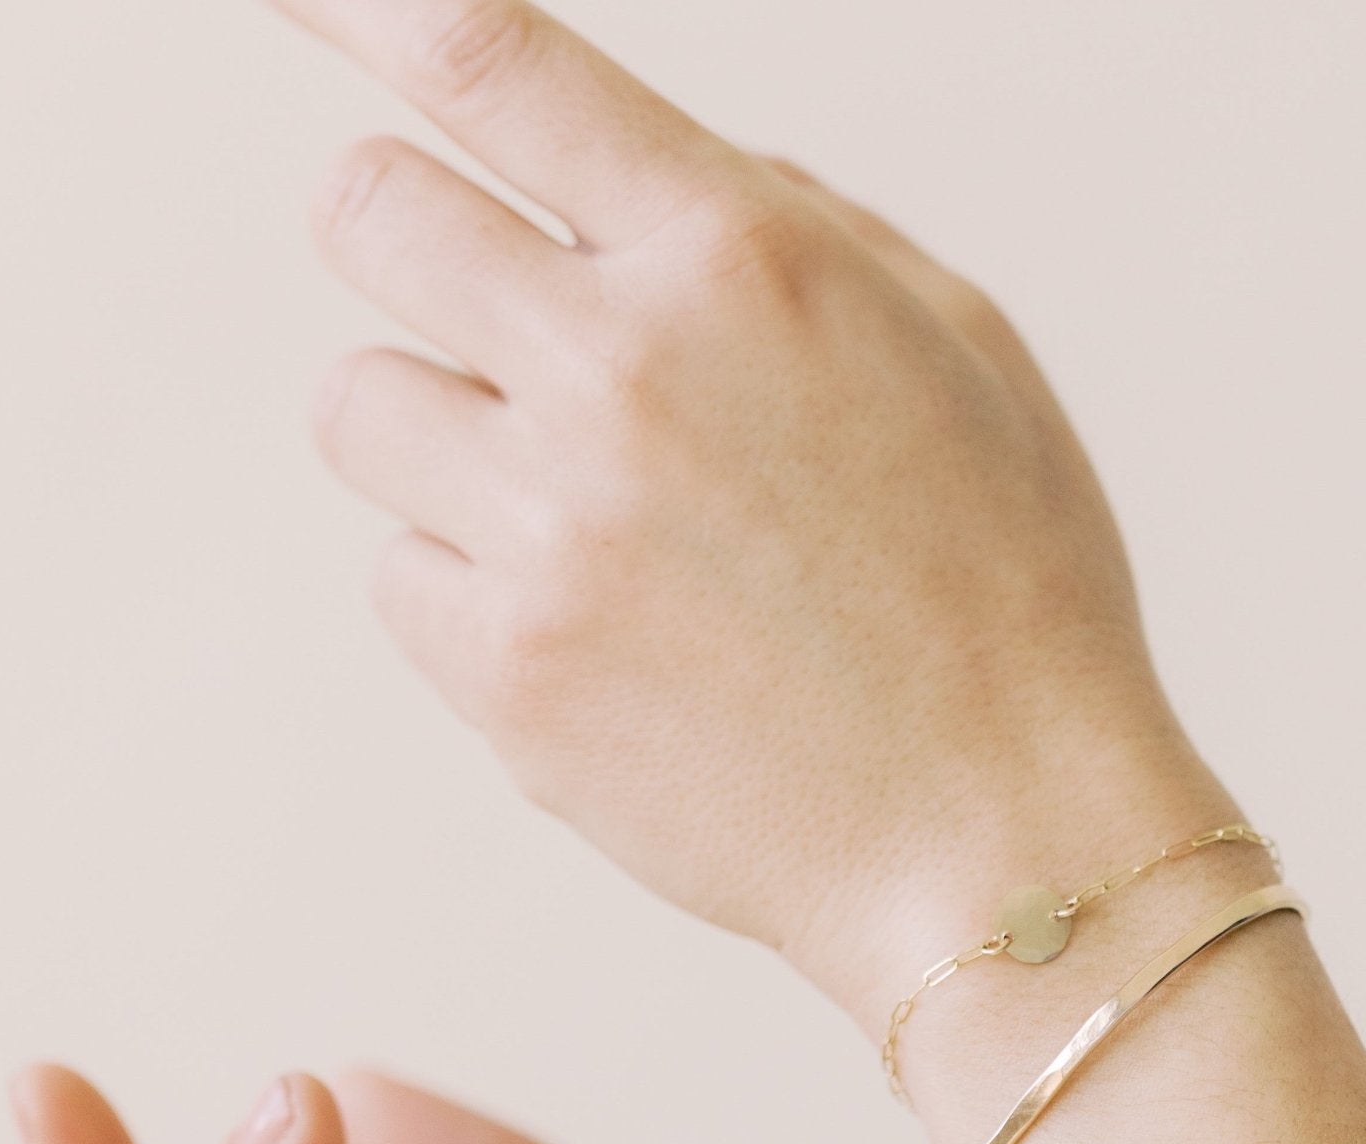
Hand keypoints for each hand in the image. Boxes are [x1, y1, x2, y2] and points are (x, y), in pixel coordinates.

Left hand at [295, 0, 1215, 1010]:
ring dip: (440, 435)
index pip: (488, 62)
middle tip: (493, 321)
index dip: (364, 5)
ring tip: (578, 517)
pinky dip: (468, 587)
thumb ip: (793, 229)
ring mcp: (548, 532)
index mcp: (744, 260)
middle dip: (414, 246)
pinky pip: (396, 574)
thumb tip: (640, 177)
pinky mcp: (505, 677)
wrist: (1002, 839)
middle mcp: (620, 371)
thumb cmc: (1009, 599)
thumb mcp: (961, 353)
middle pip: (365, 214)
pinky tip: (595, 632)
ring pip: (356, 408)